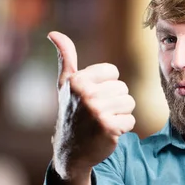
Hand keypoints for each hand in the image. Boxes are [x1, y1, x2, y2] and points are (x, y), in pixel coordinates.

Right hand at [49, 31, 135, 179]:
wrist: (70, 152)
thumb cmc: (71, 113)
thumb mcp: (66, 85)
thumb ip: (66, 59)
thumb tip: (54, 33)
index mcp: (77, 80)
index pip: (113, 72)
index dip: (106, 85)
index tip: (91, 98)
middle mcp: (86, 94)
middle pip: (123, 89)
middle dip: (114, 102)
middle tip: (96, 114)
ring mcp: (97, 112)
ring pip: (129, 103)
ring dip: (119, 114)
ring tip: (102, 122)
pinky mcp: (109, 128)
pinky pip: (130, 120)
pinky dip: (122, 128)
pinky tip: (107, 133)